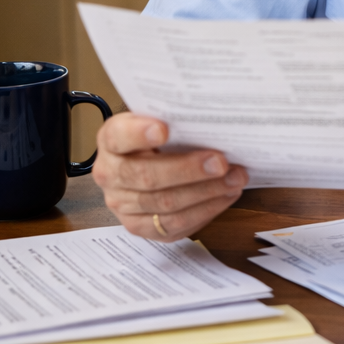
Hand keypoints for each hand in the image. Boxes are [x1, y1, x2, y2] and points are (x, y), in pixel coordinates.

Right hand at [92, 113, 248, 240]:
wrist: (146, 163)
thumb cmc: (162, 138)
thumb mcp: (162, 119)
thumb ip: (176, 119)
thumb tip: (211, 116)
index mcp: (111, 140)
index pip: (118, 136)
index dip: (139, 134)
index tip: (164, 129)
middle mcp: (109, 174)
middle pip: (146, 176)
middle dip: (188, 170)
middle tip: (221, 162)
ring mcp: (122, 204)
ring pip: (165, 204)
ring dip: (206, 192)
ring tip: (235, 179)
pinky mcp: (140, 226)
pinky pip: (174, 224)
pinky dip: (206, 210)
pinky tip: (226, 195)